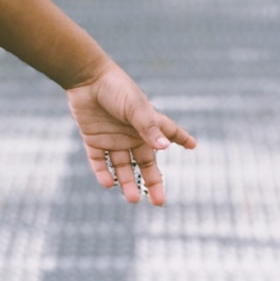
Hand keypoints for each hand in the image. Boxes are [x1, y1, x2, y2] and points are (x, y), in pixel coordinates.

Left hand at [66, 62, 196, 205]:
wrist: (85, 79)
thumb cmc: (115, 89)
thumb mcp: (135, 108)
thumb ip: (149, 128)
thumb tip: (166, 148)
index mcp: (148, 123)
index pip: (169, 133)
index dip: (181, 138)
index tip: (194, 146)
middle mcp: (132, 134)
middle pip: (145, 162)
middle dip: (152, 182)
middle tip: (159, 202)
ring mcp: (113, 138)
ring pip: (122, 166)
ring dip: (127, 182)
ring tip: (132, 199)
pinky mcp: (93, 139)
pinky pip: (99, 161)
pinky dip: (103, 173)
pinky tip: (108, 184)